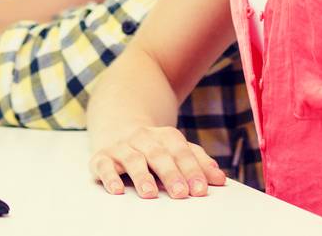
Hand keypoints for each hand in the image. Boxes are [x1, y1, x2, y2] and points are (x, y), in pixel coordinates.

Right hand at [87, 126, 225, 199]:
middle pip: (159, 155)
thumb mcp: (176, 150)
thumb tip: (220, 179)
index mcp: (165, 136)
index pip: (181, 151)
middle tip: (181, 193)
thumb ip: (198, 162)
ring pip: (132, 159)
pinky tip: (117, 190)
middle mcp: (143, 138)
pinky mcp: (101, 157)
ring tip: (150, 194)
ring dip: (142, 176)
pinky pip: (104, 166)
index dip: (192, 170)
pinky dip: (109, 177)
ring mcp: (122, 147)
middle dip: (171, 174)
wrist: (117, 128)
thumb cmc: (153, 147)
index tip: (200, 189)